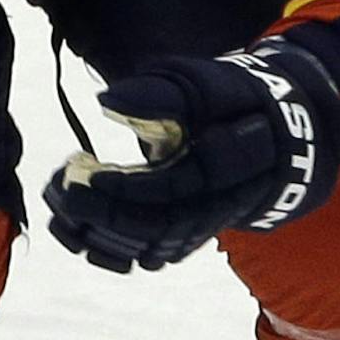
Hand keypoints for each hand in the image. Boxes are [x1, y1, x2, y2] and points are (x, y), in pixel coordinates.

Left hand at [42, 40, 339, 272]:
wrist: (274, 134)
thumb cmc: (230, 100)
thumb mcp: (204, 83)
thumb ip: (160, 93)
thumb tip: (107, 102)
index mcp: (241, 157)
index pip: (184, 184)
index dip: (134, 185)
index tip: (88, 169)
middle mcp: (232, 199)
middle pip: (169, 223)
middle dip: (113, 214)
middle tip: (67, 194)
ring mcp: (213, 222)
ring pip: (160, 247)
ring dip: (108, 236)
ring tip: (65, 211)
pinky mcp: (194, 235)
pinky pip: (154, 255)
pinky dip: (114, 250)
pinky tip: (77, 231)